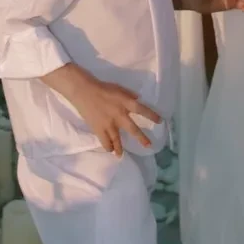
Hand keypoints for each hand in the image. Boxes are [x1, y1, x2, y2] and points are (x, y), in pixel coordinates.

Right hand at [47, 64, 161, 157]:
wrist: (83, 91)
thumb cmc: (101, 88)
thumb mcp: (118, 88)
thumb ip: (129, 94)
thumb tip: (138, 99)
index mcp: (125, 103)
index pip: (142, 110)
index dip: (152, 116)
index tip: (160, 122)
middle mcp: (119, 115)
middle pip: (133, 130)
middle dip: (142, 139)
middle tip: (149, 146)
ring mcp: (109, 123)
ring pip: (117, 140)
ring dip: (120, 148)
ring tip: (120, 155)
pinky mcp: (98, 128)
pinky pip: (105, 141)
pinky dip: (107, 146)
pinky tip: (108, 149)